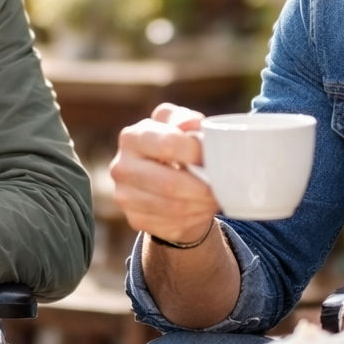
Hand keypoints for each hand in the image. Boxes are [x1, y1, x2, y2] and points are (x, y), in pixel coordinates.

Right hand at [108, 103, 218, 244]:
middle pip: (169, 183)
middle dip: (202, 187)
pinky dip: (194, 218)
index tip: (216, 156)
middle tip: (222, 185)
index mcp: (132, 137)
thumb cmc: (175, 147)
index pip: (167, 145)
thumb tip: (193, 124)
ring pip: (173, 207)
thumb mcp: (179, 126)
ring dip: (201, 204)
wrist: (163, 181)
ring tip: (216, 197)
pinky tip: (203, 209)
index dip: (197, 152)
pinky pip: (171, 224)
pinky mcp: (135, 219)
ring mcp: (124, 196)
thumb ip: (185, 120)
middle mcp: (121, 167)